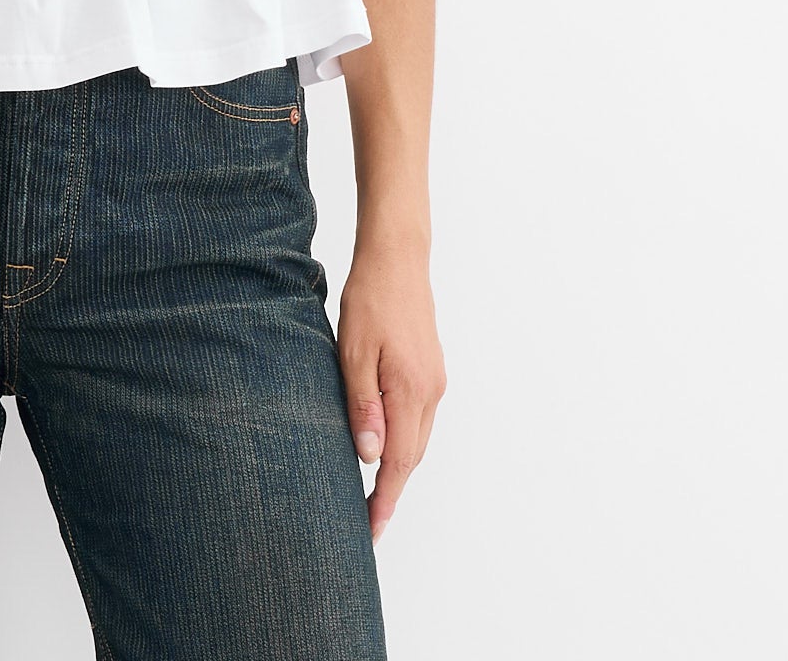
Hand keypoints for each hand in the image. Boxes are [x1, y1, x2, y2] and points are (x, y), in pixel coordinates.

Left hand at [337, 244, 446, 544]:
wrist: (397, 258)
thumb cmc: (370, 299)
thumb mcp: (353, 352)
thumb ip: (363, 405)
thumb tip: (370, 457)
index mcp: (410, 390)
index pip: (400, 462)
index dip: (386, 499)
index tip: (372, 530)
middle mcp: (430, 391)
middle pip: (413, 456)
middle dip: (392, 491)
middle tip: (367, 521)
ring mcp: (435, 380)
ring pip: (418, 438)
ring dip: (398, 467)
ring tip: (372, 492)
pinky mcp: (431, 369)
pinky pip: (419, 417)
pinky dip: (404, 439)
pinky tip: (384, 444)